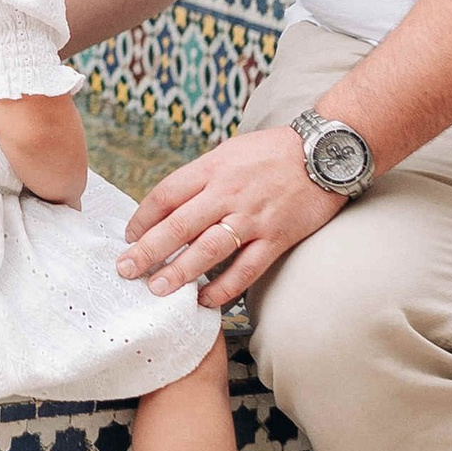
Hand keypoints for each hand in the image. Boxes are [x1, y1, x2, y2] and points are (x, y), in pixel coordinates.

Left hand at [116, 124, 341, 304]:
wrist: (325, 150)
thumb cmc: (273, 152)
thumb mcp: (229, 152)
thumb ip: (202, 178)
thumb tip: (170, 206)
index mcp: (212, 168)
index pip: (166, 195)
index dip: (143, 219)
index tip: (130, 237)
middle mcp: (228, 192)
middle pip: (179, 225)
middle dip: (148, 251)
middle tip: (126, 270)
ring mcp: (252, 216)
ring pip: (208, 249)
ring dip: (180, 272)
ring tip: (157, 289)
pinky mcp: (277, 236)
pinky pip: (246, 268)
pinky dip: (224, 287)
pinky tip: (206, 300)